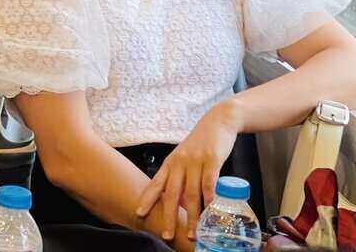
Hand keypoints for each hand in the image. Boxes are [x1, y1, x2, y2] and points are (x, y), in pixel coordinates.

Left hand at [136, 101, 239, 242]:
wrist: (217, 121)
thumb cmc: (199, 144)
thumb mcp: (184, 159)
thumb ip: (180, 179)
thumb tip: (180, 204)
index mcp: (170, 163)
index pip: (155, 183)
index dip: (147, 199)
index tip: (138, 213)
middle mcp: (180, 163)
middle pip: (172, 193)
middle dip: (169, 216)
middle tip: (167, 234)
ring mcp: (195, 161)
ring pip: (192, 193)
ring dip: (193, 216)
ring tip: (194, 232)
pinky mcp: (212, 160)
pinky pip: (209, 182)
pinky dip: (209, 198)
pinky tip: (210, 210)